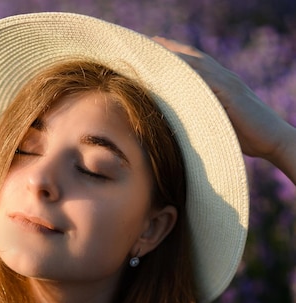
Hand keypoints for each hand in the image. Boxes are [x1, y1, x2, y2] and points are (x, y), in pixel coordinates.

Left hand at [153, 36, 295, 182]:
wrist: (273, 139)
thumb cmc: (248, 136)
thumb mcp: (220, 121)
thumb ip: (204, 114)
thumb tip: (183, 119)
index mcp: (221, 83)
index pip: (195, 63)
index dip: (176, 54)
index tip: (156, 49)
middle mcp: (224, 78)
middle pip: (193, 57)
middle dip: (171, 49)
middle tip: (149, 42)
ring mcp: (228, 83)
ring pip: (197, 65)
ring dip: (176, 59)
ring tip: (155, 53)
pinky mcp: (230, 94)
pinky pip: (206, 81)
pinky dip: (189, 76)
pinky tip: (173, 74)